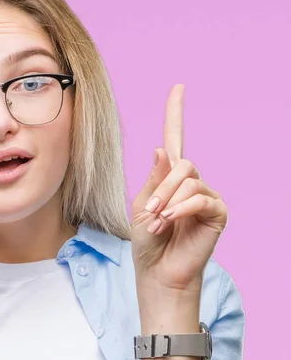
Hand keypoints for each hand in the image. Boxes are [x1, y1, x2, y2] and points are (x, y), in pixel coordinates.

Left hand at [131, 84, 228, 292]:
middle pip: (181, 163)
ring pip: (188, 179)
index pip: (175, 140)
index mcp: (169, 178)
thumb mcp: (142, 205)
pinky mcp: (217, 212)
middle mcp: (191, 182)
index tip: (178, 88)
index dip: (175, 113)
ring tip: (159, 222)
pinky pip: (200, 198)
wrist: (157, 271)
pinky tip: (170, 221)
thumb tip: (161, 148)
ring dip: (167, 201)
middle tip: (150, 212)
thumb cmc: (148, 240)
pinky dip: (181, 208)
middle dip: (161, 187)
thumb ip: (154, 178)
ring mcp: (206, 196)